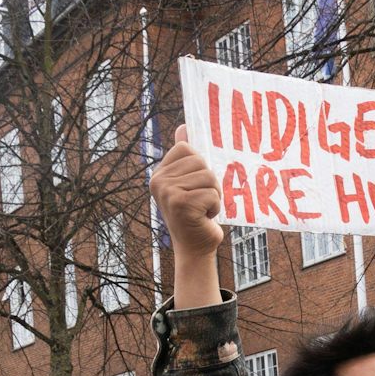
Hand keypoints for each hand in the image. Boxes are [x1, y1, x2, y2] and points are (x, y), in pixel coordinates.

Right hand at [152, 125, 224, 308]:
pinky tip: (204, 218)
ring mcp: (169, 192)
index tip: (193, 187)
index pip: (186, 148)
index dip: (199, 166)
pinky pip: (213, 193)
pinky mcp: (182, 204)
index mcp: (159, 173)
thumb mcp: (189, 182)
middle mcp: (159, 180)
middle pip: (200, 162)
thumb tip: (183, 126)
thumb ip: (185, 157)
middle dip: (209, 182)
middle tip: (200, 201)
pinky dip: (215, 207)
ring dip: (214, 195)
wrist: (195, 248)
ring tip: (203, 209)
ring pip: (209, 177)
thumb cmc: (195, 215)